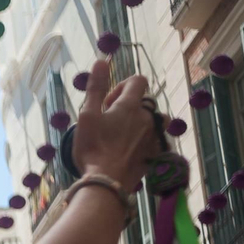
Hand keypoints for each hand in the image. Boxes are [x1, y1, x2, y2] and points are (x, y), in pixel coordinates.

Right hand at [70, 60, 159, 190]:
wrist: (107, 182)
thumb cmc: (93, 148)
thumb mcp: (87, 115)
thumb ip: (96, 87)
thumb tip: (101, 61)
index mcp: (130, 105)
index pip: (138, 81)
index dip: (122, 86)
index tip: (108, 103)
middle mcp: (147, 117)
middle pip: (144, 102)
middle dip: (128, 108)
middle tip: (109, 124)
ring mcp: (154, 135)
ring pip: (155, 120)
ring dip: (142, 123)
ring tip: (124, 137)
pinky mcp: (156, 153)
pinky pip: (156, 139)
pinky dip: (146, 141)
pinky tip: (130, 152)